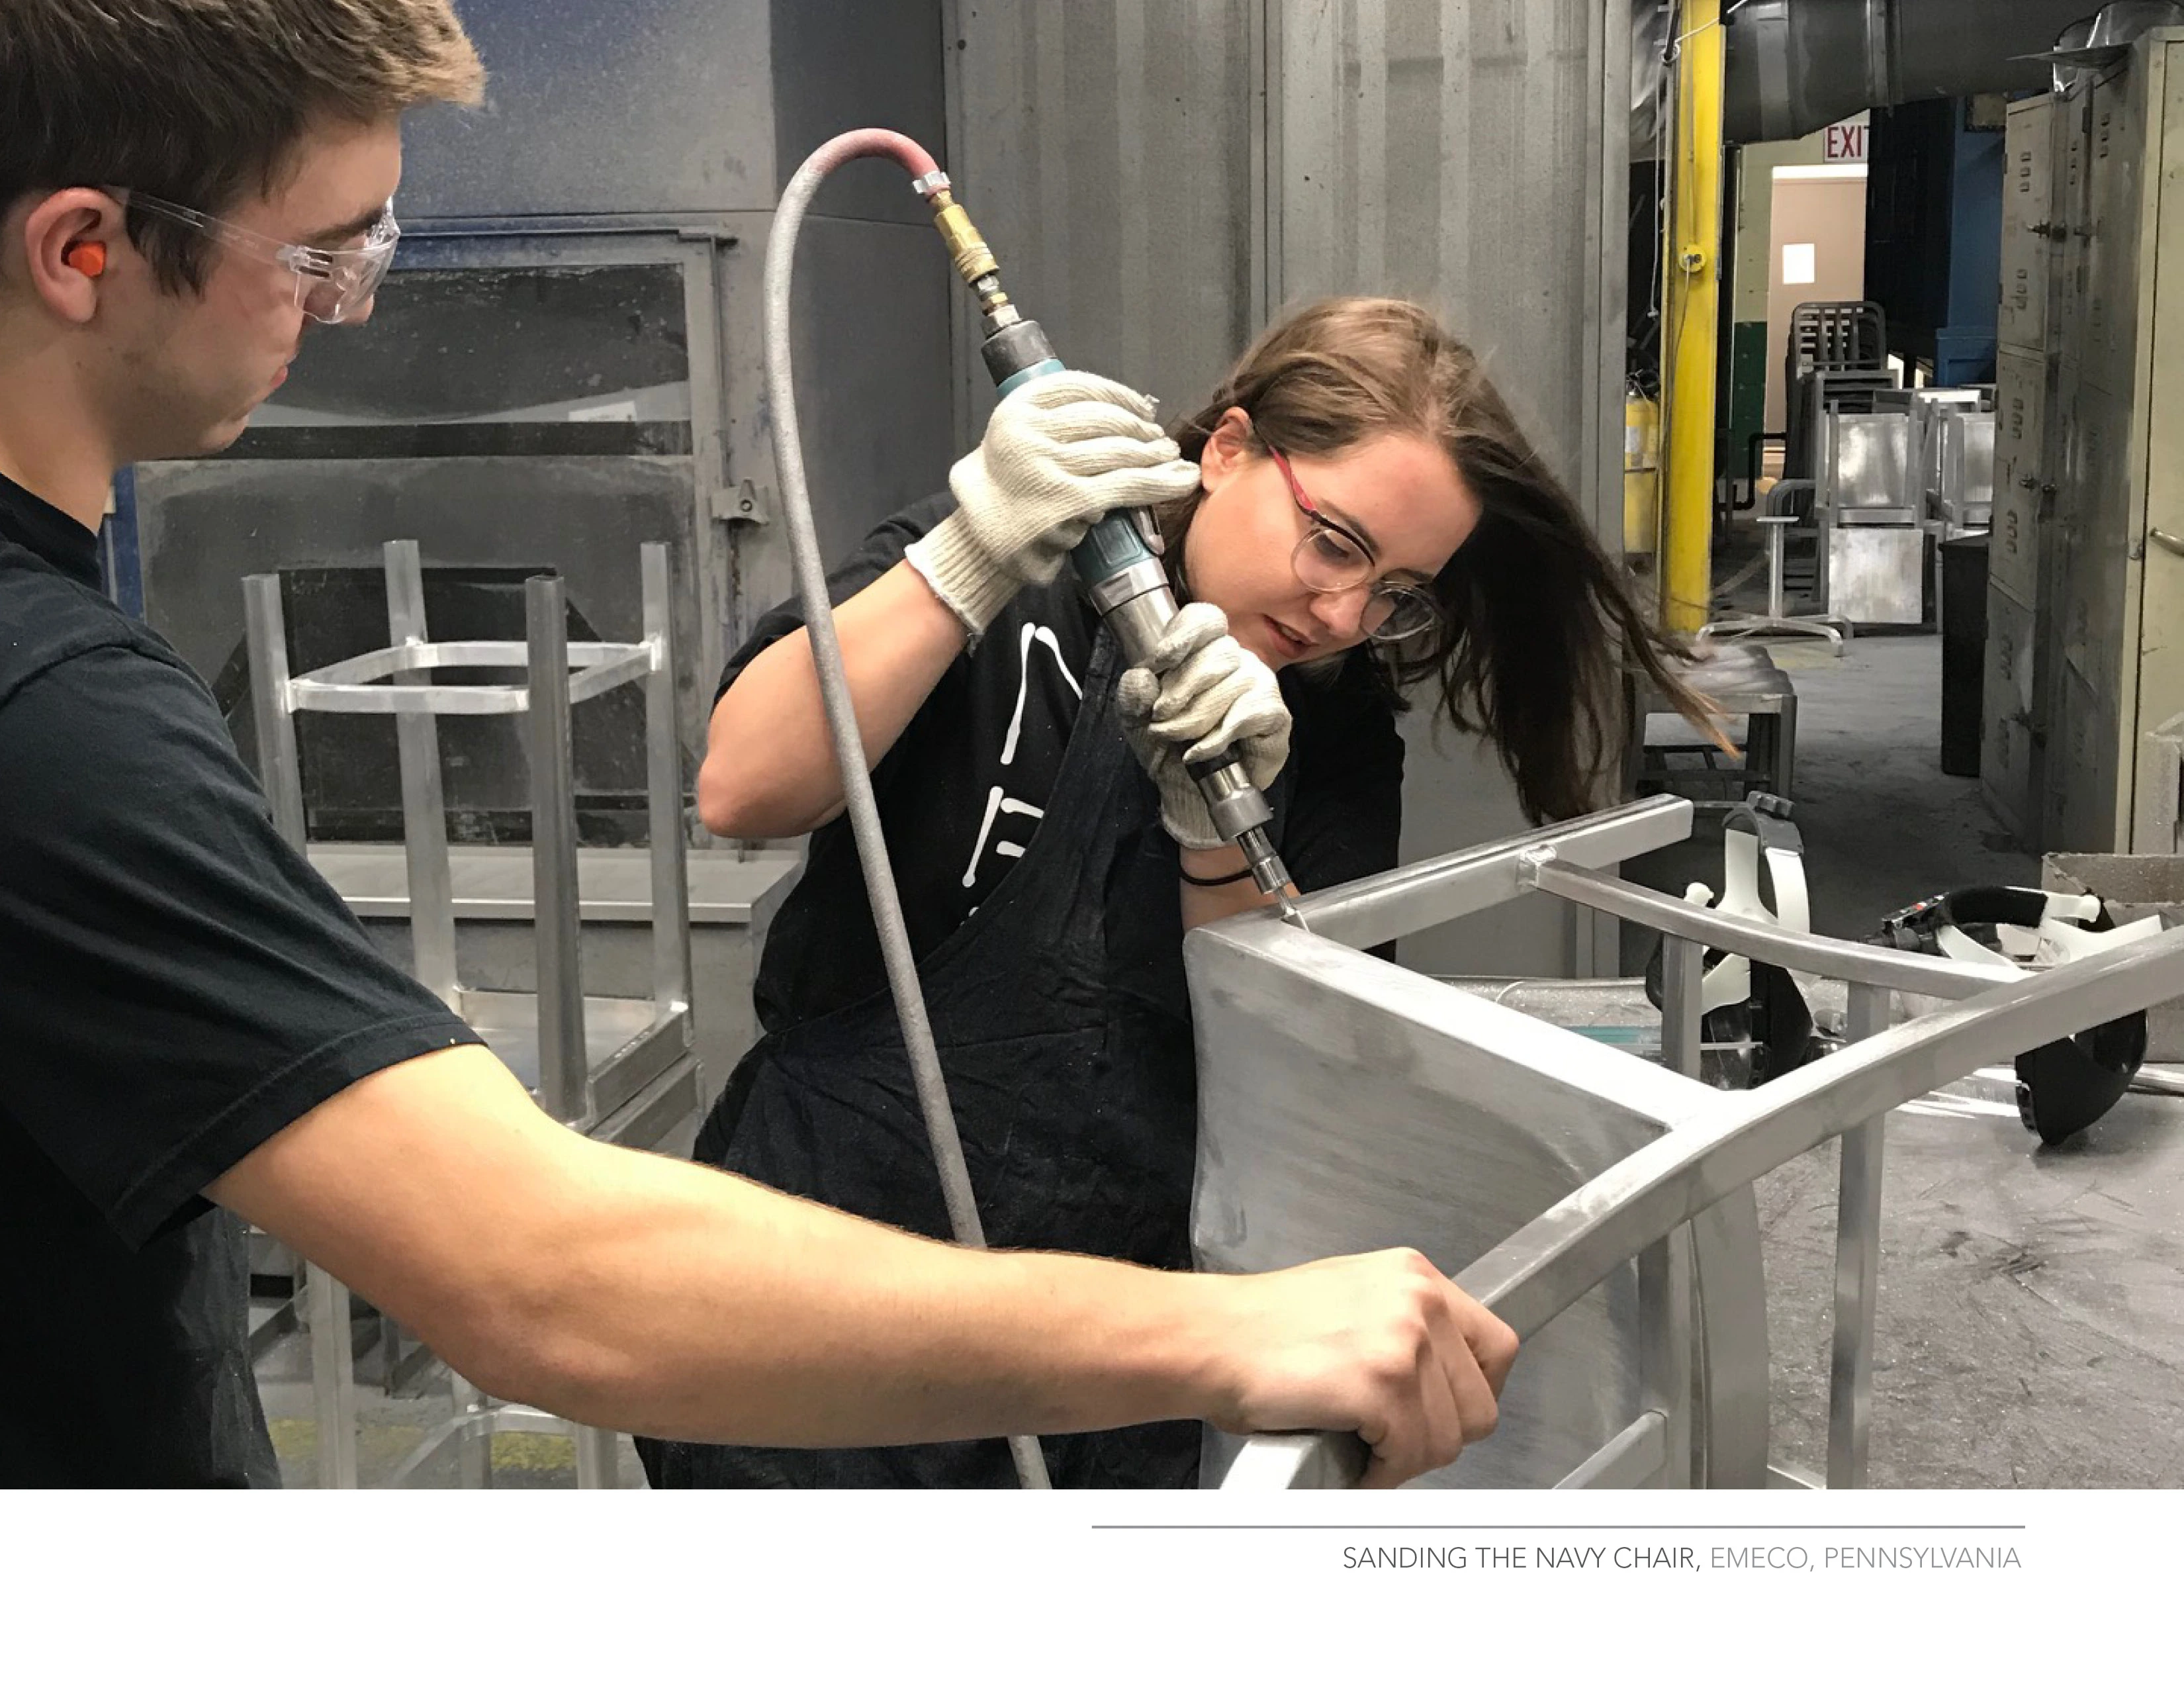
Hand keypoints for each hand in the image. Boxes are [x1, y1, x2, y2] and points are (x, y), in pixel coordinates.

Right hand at [905, 371, 1200, 641]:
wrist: (980, 542)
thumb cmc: (1005, 491)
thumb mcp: (1015, 439)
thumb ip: (1053, 421)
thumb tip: (1124, 415)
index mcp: (1017, 408)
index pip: (1080, 386)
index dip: (1120, 395)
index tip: (1141, 406)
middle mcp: (1029, 432)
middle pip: (1104, 419)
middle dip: (1141, 427)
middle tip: (1160, 439)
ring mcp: (1048, 467)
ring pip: (1120, 451)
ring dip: (1155, 454)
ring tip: (1170, 458)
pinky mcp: (1069, 502)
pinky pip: (1127, 484)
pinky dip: (1163, 482)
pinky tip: (1183, 480)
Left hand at [1115, 603, 1291, 849]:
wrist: (1190, 793)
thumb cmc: (1169, 749)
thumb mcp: (1137, 721)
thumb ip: (1132, 696)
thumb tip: (1140, 676)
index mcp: (1203, 650)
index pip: (1204, 619)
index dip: (1184, 634)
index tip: (1160, 661)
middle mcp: (1236, 659)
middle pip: (1216, 653)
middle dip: (1180, 690)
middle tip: (1160, 718)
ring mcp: (1259, 683)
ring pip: (1231, 685)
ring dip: (1195, 719)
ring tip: (1179, 741)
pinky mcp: (1275, 715)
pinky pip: (1248, 714)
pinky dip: (1219, 737)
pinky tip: (1201, 752)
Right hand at [1205, 1249, 1518, 1488]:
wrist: (1207, 1337)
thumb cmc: (1260, 1328)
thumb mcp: (1352, 1299)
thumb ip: (1404, 1326)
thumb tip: (1440, 1383)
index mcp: (1415, 1275)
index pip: (1496, 1347)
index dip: (1474, 1394)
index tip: (1445, 1414)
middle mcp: (1419, 1300)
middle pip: (1479, 1404)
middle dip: (1437, 1436)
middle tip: (1390, 1440)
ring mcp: (1403, 1340)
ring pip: (1446, 1438)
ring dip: (1404, 1458)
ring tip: (1361, 1446)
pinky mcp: (1381, 1383)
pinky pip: (1408, 1454)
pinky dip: (1380, 1472)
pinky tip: (1347, 1453)